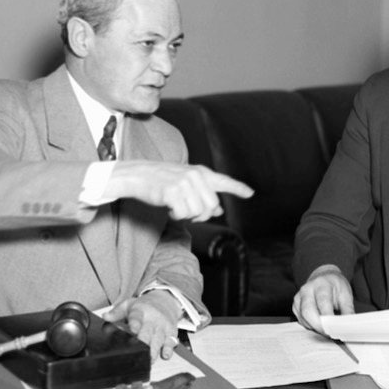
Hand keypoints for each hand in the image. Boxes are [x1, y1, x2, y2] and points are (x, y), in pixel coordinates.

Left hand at [102, 290, 182, 360]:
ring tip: (149, 360)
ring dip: (154, 350)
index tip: (133, 330)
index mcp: (140, 311)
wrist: (165, 301)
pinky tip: (165, 355)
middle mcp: (152, 319)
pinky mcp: (171, 332)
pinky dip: (169, 349)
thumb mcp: (129, 305)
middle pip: (148, 332)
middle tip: (139, 353)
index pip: (137, 318)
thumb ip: (117, 312)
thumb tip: (105, 316)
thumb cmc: (144, 306)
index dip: (135, 325)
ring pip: (159, 339)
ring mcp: (162, 326)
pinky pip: (171, 341)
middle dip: (144, 343)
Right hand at [106, 161, 253, 221]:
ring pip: (198, 212)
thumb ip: (203, 195)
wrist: (137, 174)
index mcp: (201, 172)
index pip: (223, 180)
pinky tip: (169, 208)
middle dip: (202, 214)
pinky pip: (183, 214)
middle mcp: (196, 176)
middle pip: (212, 206)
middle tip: (188, 211)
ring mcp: (184, 183)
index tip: (250, 193)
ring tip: (176, 206)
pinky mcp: (173, 192)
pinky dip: (176, 216)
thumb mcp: (186, 183)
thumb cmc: (161, 180)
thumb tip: (219, 210)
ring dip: (187, 215)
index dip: (238, 188)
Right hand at [292, 267, 354, 334]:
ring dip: (315, 327)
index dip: (328, 317)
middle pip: (308, 311)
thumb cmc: (335, 287)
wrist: (324, 278)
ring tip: (327, 331)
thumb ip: (347, 311)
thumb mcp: (346, 295)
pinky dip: (310, 326)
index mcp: (321, 284)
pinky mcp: (295, 306)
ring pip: (303, 318)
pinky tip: (319, 325)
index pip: (323, 302)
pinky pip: (301, 320)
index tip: (335, 329)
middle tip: (330, 334)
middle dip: (319, 326)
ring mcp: (299, 297)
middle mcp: (307, 289)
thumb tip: (347, 326)